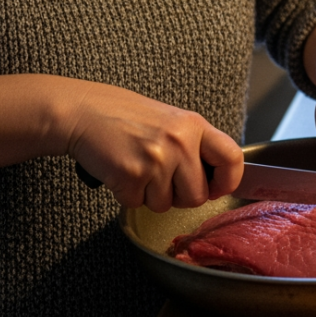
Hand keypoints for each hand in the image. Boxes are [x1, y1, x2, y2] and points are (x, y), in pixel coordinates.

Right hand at [61, 81, 243, 211]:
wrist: (83, 111)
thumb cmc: (125, 116)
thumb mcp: (171, 121)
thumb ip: (194, 145)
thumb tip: (216, 177)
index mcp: (194, 126)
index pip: (232, 158)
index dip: (228, 181)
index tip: (217, 189)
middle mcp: (180, 142)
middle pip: (198, 196)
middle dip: (180, 196)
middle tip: (162, 179)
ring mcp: (156, 160)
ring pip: (166, 205)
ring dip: (151, 196)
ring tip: (138, 169)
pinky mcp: (131, 175)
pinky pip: (138, 204)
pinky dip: (128, 195)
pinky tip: (121, 172)